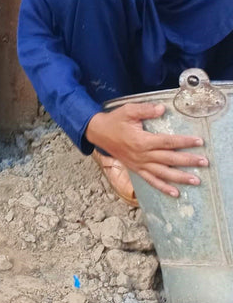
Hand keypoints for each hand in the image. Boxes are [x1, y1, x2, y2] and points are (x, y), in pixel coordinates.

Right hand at [85, 102, 206, 196]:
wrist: (98, 132)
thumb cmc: (114, 120)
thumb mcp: (128, 110)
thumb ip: (145, 110)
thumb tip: (162, 109)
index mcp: (142, 140)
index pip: (168, 142)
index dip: (184, 142)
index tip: (199, 141)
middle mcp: (142, 155)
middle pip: (169, 159)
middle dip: (188, 161)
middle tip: (204, 162)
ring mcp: (139, 164)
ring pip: (163, 173)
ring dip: (180, 177)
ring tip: (196, 180)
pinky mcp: (136, 169)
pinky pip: (151, 181)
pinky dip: (163, 188)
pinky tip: (175, 193)